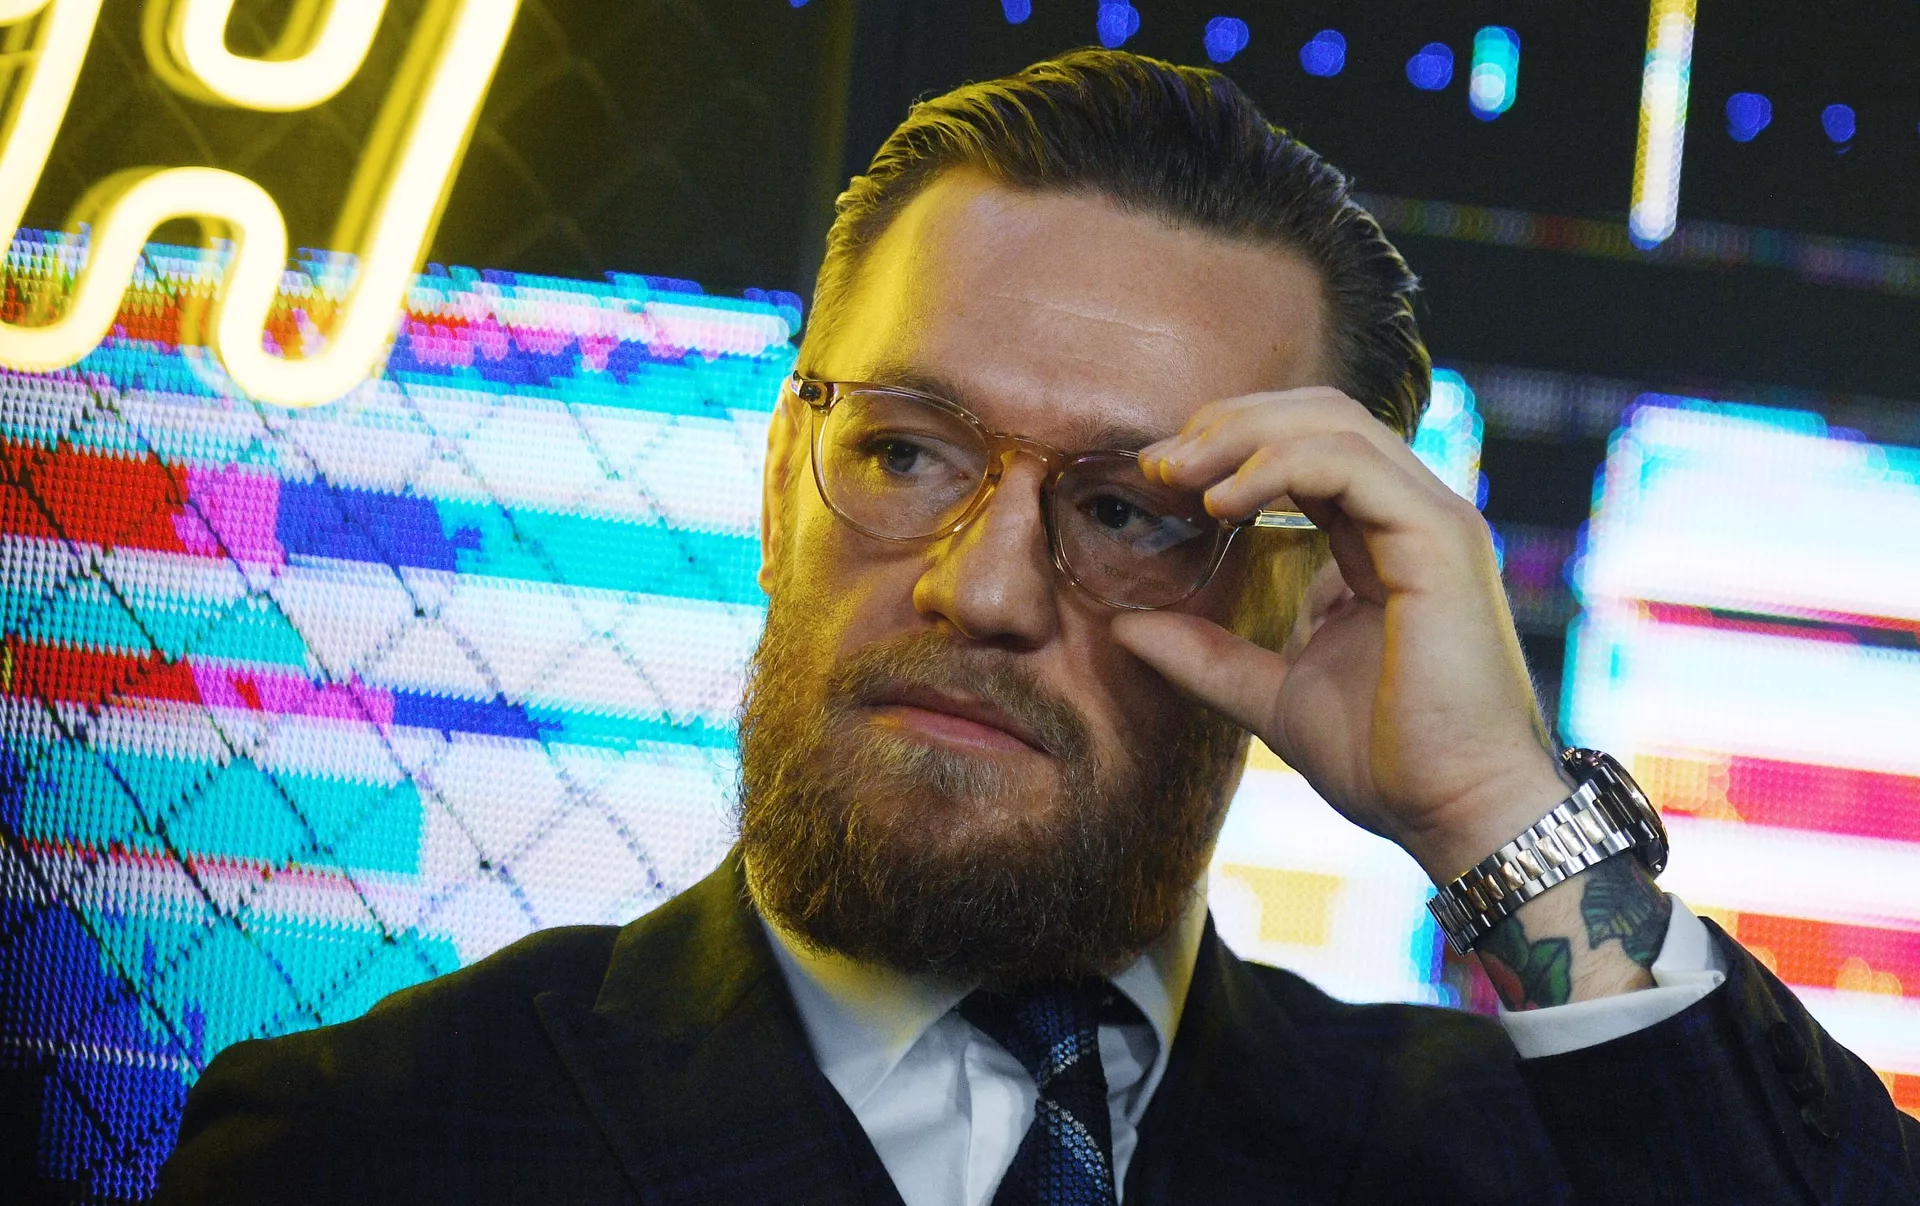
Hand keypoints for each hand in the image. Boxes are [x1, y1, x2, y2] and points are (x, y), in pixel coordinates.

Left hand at [1119, 387, 1567, 881]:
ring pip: (1333, 424)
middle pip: (1319, 416)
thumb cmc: (1389, 762)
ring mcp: (1434, 520)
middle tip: (1156, 465)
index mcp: (1382, 539)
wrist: (1457, 816)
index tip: (1157, 479)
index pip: (1307, 449)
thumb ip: (1206, 655)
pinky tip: (1223, 502)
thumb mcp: (1271, 695)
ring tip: (1174, 475)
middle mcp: (1414, 515)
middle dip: (1228, 425)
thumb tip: (1126, 627)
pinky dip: (1277, 465)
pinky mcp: (1440, 541)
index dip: (1229, 448)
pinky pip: (1350, 465)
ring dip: (1241, 436)